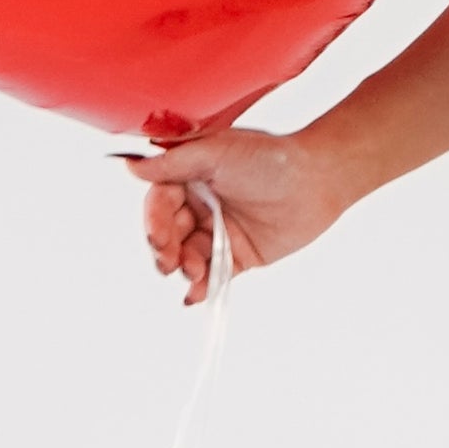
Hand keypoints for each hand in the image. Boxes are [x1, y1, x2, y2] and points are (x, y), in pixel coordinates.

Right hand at [124, 125, 353, 305]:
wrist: (318, 179)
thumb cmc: (270, 157)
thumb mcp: (216, 152)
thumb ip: (173, 163)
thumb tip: (130, 166)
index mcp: (191, 176)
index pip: (159, 202)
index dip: (154, 220)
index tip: (158, 234)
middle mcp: (201, 204)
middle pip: (168, 234)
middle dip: (163, 250)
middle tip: (170, 259)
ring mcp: (219, 231)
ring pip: (186, 257)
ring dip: (183, 268)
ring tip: (194, 272)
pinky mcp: (239, 255)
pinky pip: (213, 275)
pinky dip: (201, 288)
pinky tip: (196, 295)